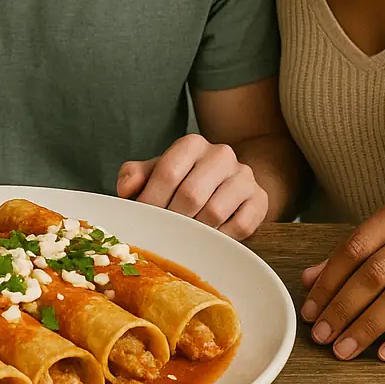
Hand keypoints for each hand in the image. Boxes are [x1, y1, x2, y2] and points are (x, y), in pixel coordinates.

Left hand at [116, 133, 268, 238]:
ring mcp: (244, 176)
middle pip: (191, 194)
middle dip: (172, 219)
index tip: (143, 219)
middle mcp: (221, 154)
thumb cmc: (186, 179)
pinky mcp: (259, 199)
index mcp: (192, 144)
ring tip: (184, 238)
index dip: (152, 200)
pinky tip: (209, 239)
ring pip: (215, 212)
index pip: (168, 172)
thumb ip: (136, 175)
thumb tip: (125, 190)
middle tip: (162, 234)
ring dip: (196, 231)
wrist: (229, 181)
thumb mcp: (158, 171)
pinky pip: (240, 226)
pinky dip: (221, 238)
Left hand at [300, 200, 384, 361]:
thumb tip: (307, 281)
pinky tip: (384, 353)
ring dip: (368, 327)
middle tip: (322, 336)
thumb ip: (349, 257)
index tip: (310, 312)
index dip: (327, 283)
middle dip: (342, 308)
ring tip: (344, 349)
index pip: (352, 249)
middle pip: (373, 274)